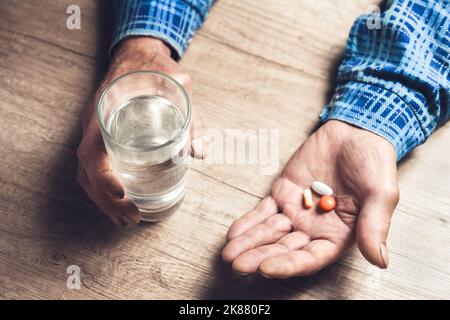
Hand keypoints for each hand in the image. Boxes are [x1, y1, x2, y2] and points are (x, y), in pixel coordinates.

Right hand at [77, 37, 202, 225]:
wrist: (136, 53)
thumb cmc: (154, 67)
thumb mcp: (179, 84)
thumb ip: (191, 116)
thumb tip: (199, 153)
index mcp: (105, 110)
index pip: (92, 150)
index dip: (103, 176)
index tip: (123, 193)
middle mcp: (93, 124)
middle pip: (87, 171)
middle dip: (106, 200)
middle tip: (132, 218)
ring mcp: (93, 131)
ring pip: (86, 174)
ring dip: (102, 201)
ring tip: (125, 220)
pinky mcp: (100, 137)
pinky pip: (92, 168)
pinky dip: (102, 190)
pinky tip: (118, 204)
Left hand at [222, 120, 398, 277]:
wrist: (356, 133)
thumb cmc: (374, 164)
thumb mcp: (381, 194)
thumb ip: (375, 225)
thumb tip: (380, 260)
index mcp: (338, 235)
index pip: (310, 257)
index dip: (289, 264)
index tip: (267, 268)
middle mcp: (314, 228)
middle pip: (284, 248)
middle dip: (261, 257)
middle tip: (239, 265)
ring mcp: (296, 211)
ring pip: (269, 232)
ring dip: (250, 243)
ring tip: (230, 254)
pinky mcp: (283, 193)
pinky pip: (263, 211)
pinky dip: (248, 222)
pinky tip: (234, 233)